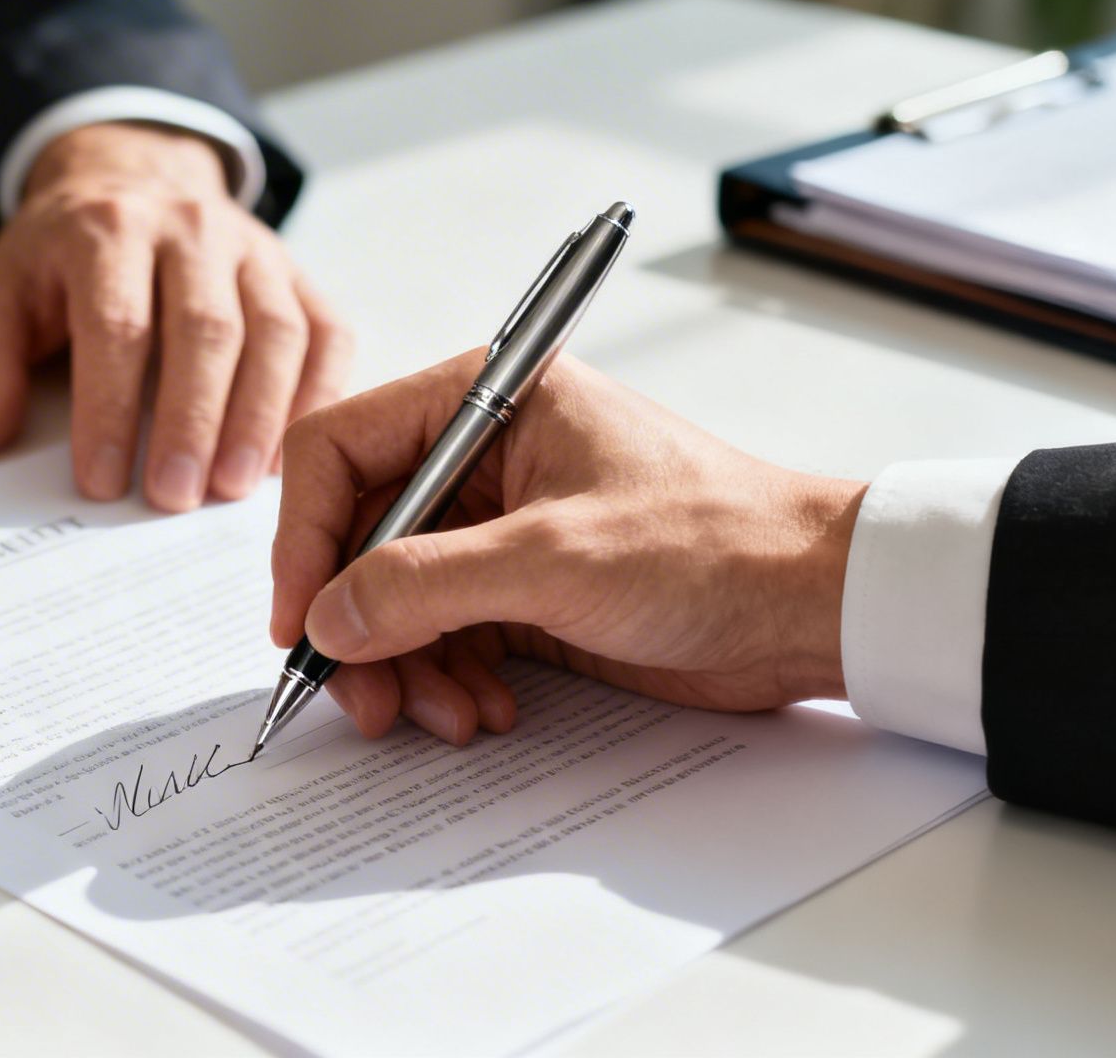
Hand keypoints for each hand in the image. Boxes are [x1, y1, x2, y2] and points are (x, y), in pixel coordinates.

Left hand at [0, 122, 350, 510]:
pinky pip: (325, 332)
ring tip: (233, 488)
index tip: (100, 480)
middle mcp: (190, 229)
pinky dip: (319, 395)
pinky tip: (290, 454)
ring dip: (259, 417)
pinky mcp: (295, 273)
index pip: (117, 324)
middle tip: (174, 496)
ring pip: (275, 332)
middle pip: (205, 329)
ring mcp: (253, 249)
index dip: (108, 408)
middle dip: (192, 420)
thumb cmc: (63, 254)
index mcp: (108, 230)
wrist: (132, 177)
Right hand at [269, 352, 863, 745]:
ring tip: (445, 717)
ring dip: (404, 665)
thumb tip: (326, 617)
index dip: (306, 536)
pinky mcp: (521, 590)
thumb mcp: (556, 559)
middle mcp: (480, 454)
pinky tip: (483, 712)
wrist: (814, 609)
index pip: (341, 449)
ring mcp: (498, 525)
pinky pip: (442, 635)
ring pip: (394, 596)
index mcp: (485, 398)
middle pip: (359, 535)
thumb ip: (427, 584)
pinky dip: (445, 679)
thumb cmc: (713, 544)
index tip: (300, 619)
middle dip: (357, 622)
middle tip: (361, 697)